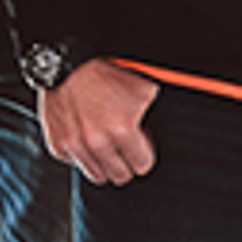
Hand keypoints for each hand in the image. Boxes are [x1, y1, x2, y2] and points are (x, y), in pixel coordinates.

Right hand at [41, 55, 161, 183]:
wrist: (64, 66)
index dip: (144, 154)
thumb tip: (186, 125)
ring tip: (104, 143)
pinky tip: (83, 137)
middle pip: (119, 176)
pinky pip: (73, 163)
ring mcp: (73, 144)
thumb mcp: (143, 88)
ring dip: (103, 163)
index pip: (142, 165)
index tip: (139, 143)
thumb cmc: (105, 74)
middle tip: (122, 145)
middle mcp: (95, 140)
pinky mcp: (56, 143)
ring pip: (96, 175)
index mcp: (120, 129)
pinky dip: (80, 155)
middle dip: (125, 162)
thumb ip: (158, 112)